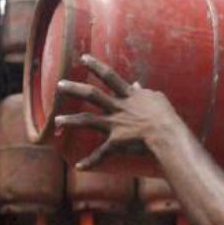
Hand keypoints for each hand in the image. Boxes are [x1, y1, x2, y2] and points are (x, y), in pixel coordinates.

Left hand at [54, 54, 183, 169]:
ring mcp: (115, 124)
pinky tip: (79, 167)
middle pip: (92, 95)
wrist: (167, 133)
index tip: (83, 58)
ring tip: (57, 120)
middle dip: (74, 89)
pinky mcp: (117, 142)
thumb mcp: (156, 98)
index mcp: (129, 96)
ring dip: (71, 120)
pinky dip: (91, 161)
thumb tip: (136, 84)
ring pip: (88, 120)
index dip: (96, 66)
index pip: (110, 76)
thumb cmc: (166, 115)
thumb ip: (143, 92)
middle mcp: (118, 108)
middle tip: (59, 85)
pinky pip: (101, 153)